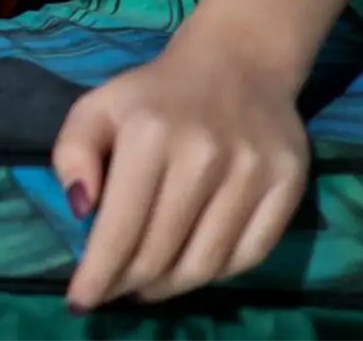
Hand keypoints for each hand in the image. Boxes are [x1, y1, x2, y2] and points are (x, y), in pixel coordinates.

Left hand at [50, 33, 310, 309]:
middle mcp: (203, 154)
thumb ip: (73, 153)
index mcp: (148, 133)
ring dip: (170, 287)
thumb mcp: (98, 107)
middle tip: (115, 290)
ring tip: (148, 286)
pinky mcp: (289, 182)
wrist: (237, 62)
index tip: (80, 301)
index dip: (98, 275)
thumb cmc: (155, 94)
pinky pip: (249, 256)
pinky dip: (216, 275)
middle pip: (161, 253)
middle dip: (129, 284)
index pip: (120, 229)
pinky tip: (191, 268)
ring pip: (206, 264)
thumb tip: (80, 209)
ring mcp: (252, 170)